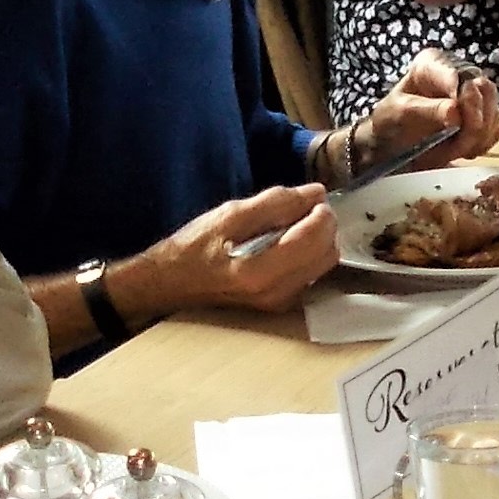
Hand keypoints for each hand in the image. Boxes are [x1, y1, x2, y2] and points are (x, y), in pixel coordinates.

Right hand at [140, 183, 339, 315]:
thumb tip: (316, 193)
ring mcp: (280, 303)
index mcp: (262, 273)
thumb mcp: (230, 215)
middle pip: (328, 253)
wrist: (170, 283)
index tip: (311, 195)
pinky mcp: (280, 304)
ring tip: (291, 224)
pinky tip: (284, 242)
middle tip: (301, 207)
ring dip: (317, 238)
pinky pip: (310, 273)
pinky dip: (307, 252)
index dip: (322, 211)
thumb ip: (276, 203)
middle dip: (323, 225)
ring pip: (323, 264)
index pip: (316, 238)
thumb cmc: (193, 247)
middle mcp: (277, 294)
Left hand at [367, 57, 498, 169]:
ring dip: (477, 137)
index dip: (462, 99)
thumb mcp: (402, 113)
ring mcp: (473, 95)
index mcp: (433, 63)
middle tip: (459, 143)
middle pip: (485, 91)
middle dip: (474, 122)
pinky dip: (482, 144)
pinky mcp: (481, 115)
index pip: (457, 75)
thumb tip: (456, 113)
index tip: (455, 122)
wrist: (393, 143)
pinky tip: (464, 150)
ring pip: (493, 112)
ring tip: (455, 150)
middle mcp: (458, 73)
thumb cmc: (392, 121)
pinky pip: (495, 129)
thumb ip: (428, 111)